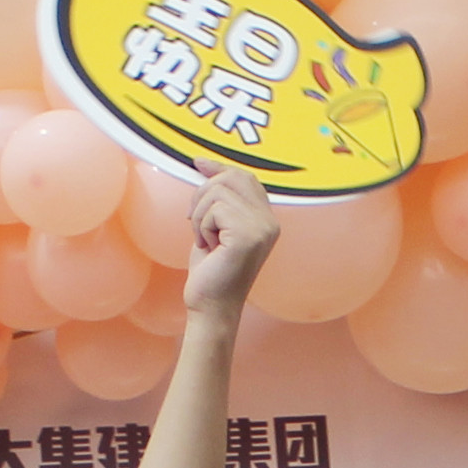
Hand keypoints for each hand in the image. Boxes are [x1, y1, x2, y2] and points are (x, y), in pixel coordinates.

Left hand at [182, 169, 281, 316]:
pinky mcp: (247, 235)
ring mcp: (261, 228)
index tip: (199, 164)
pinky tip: (208, 247)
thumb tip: (203, 163)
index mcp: (266, 219)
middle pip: (230, 178)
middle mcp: (270, 221)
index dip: (220, 168)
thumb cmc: (211, 269)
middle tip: (197, 224)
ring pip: (217, 193)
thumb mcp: (214, 225)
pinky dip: (201, 227)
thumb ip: (217, 197)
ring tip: (205, 241)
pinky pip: (214, 210)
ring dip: (200, 216)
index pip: (245, 177)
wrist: (211, 305)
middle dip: (203, 195)